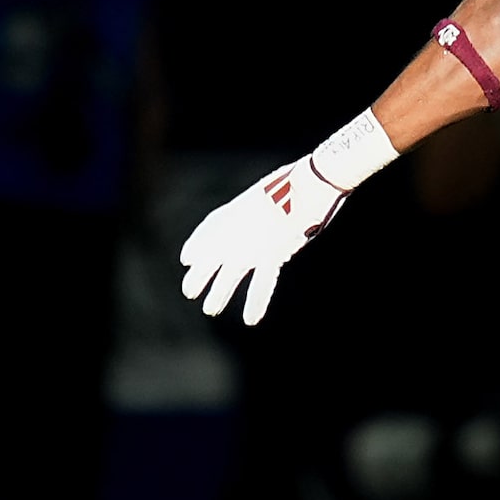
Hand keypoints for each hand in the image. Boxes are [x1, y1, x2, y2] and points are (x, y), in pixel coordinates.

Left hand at [180, 159, 350, 325]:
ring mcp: (253, 241)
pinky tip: (250, 319)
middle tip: (189, 292)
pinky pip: (263, 283)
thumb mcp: (275, 189)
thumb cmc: (300, 180)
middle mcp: (239, 226)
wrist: (313, 181)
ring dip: (219, 292)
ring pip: (229, 273)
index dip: (197, 243)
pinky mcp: (272, 253)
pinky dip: (257, 302)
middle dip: (199, 274)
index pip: (210, 227)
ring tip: (210, 309)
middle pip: (211, 254)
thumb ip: (267, 207)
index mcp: (240, 207)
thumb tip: (271, 214)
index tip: (186, 259)